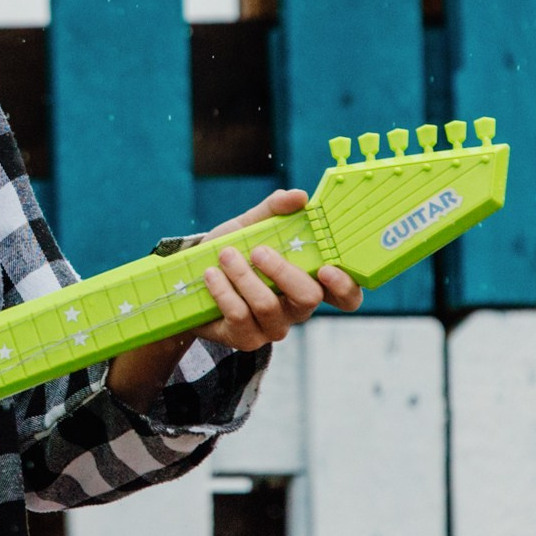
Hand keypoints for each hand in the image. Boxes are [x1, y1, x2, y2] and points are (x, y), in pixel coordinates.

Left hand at [197, 188, 362, 351]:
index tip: (327, 268)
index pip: (345, 295)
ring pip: (269, 307)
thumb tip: (298, 196)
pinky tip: (211, 275)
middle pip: (308, 298)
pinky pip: (240, 317)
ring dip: (244, 277)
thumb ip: (274, 210)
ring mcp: (273, 327)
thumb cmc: (233, 251)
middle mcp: (297, 308)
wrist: (190, 280)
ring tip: (225, 255)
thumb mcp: (251, 225)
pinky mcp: (247, 339)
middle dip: (283, 272)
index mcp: (309, 281)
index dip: (345, 286)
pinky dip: (223, 291)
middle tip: (259, 251)